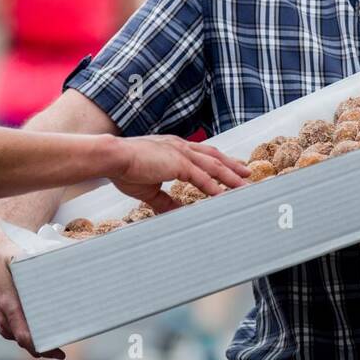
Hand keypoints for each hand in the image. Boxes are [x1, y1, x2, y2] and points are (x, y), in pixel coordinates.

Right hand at [0, 230, 64, 359]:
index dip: (35, 344)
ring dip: (33, 345)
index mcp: (8, 298)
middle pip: (20, 337)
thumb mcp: (28, 255)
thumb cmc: (14, 252)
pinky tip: (42, 341)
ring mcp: (1, 313)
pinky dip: (26, 337)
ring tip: (56, 351)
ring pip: (16, 336)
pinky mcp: (3, 313)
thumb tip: (81, 258)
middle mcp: (3, 310)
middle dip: (40, 348)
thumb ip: (52, 260)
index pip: (21, 330)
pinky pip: (13, 330)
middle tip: (61, 353)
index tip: (52, 348)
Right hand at [109, 135, 250, 212]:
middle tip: (247, 174)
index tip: (231, 169)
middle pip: (214, 156)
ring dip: (231, 176)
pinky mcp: (179, 163)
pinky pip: (202, 177)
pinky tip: (224, 195)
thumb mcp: (149, 189)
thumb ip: (165, 201)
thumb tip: (176, 212)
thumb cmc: (125, 169)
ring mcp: (181, 153)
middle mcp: (181, 147)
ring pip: (214, 166)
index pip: (203, 154)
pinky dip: (215, 187)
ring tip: (245, 186)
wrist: (112, 157)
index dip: (218, 162)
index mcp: (174, 148)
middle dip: (232, 166)